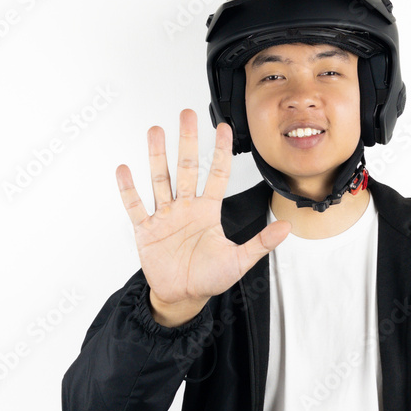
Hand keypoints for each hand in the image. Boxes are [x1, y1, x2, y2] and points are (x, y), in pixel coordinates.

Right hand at [116, 109, 289, 322]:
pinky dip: (128, 189)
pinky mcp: (146, 230)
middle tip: (186, 114)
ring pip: (160, 180)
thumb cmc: (209, 278)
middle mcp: (186, 207)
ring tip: (155, 131)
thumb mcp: (239, 261)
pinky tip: (124, 169)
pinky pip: (135, 206)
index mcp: (208, 211)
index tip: (224, 128)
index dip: (220, 151)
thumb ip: (261, 243)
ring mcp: (164, 216)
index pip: (216, 174)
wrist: (182, 296)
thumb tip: (286, 228)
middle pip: (185, 167)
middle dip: (186, 140)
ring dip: (157, 156)